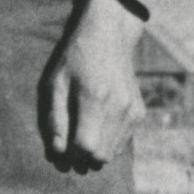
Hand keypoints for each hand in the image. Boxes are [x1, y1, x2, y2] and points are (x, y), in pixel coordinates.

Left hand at [40, 0, 145, 171]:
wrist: (108, 35)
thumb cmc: (74, 58)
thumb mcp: (55, 83)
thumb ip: (55, 119)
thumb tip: (57, 152)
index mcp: (94, 98)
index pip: (84, 148)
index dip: (69, 155)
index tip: (60, 147)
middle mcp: (118, 107)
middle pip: (100, 156)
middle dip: (82, 158)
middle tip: (69, 143)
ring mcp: (132, 111)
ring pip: (113, 153)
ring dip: (95, 151)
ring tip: (82, 133)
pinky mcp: (139, 113)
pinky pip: (122, 143)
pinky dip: (108, 142)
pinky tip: (98, 124)